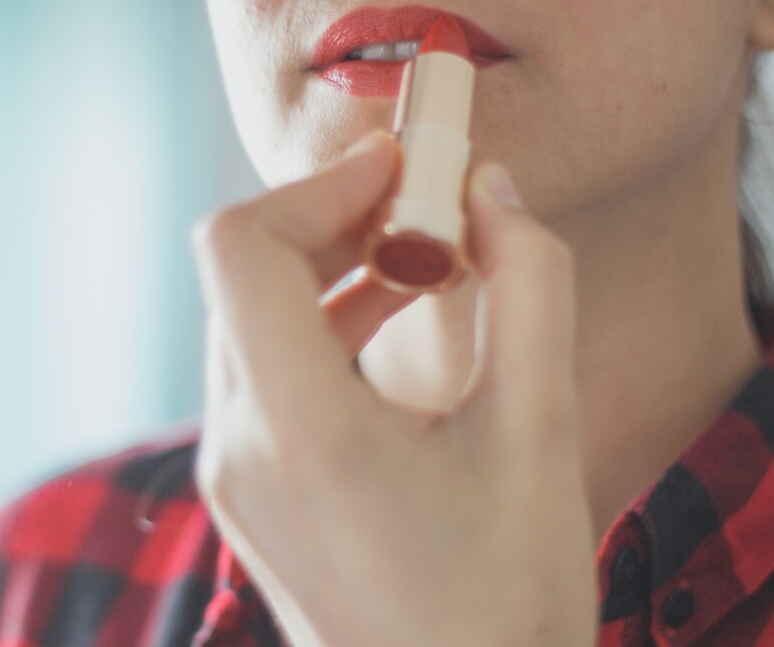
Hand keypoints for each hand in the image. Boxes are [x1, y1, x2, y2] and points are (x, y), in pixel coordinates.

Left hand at [192, 131, 597, 645]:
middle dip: (333, 218)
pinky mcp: (247, 490)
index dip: (317, 186)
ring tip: (422, 261)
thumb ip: (528, 287)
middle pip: (245, 273)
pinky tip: (391, 320)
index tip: (400, 171)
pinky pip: (261, 370)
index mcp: (301, 432)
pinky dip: (319, 322)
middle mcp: (239, 448)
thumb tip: (491, 191)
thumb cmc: (507, 602)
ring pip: (251, 317)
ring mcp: (232, 474)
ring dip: (329, 268)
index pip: (240, 247)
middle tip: (423, 204)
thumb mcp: (541, 433)